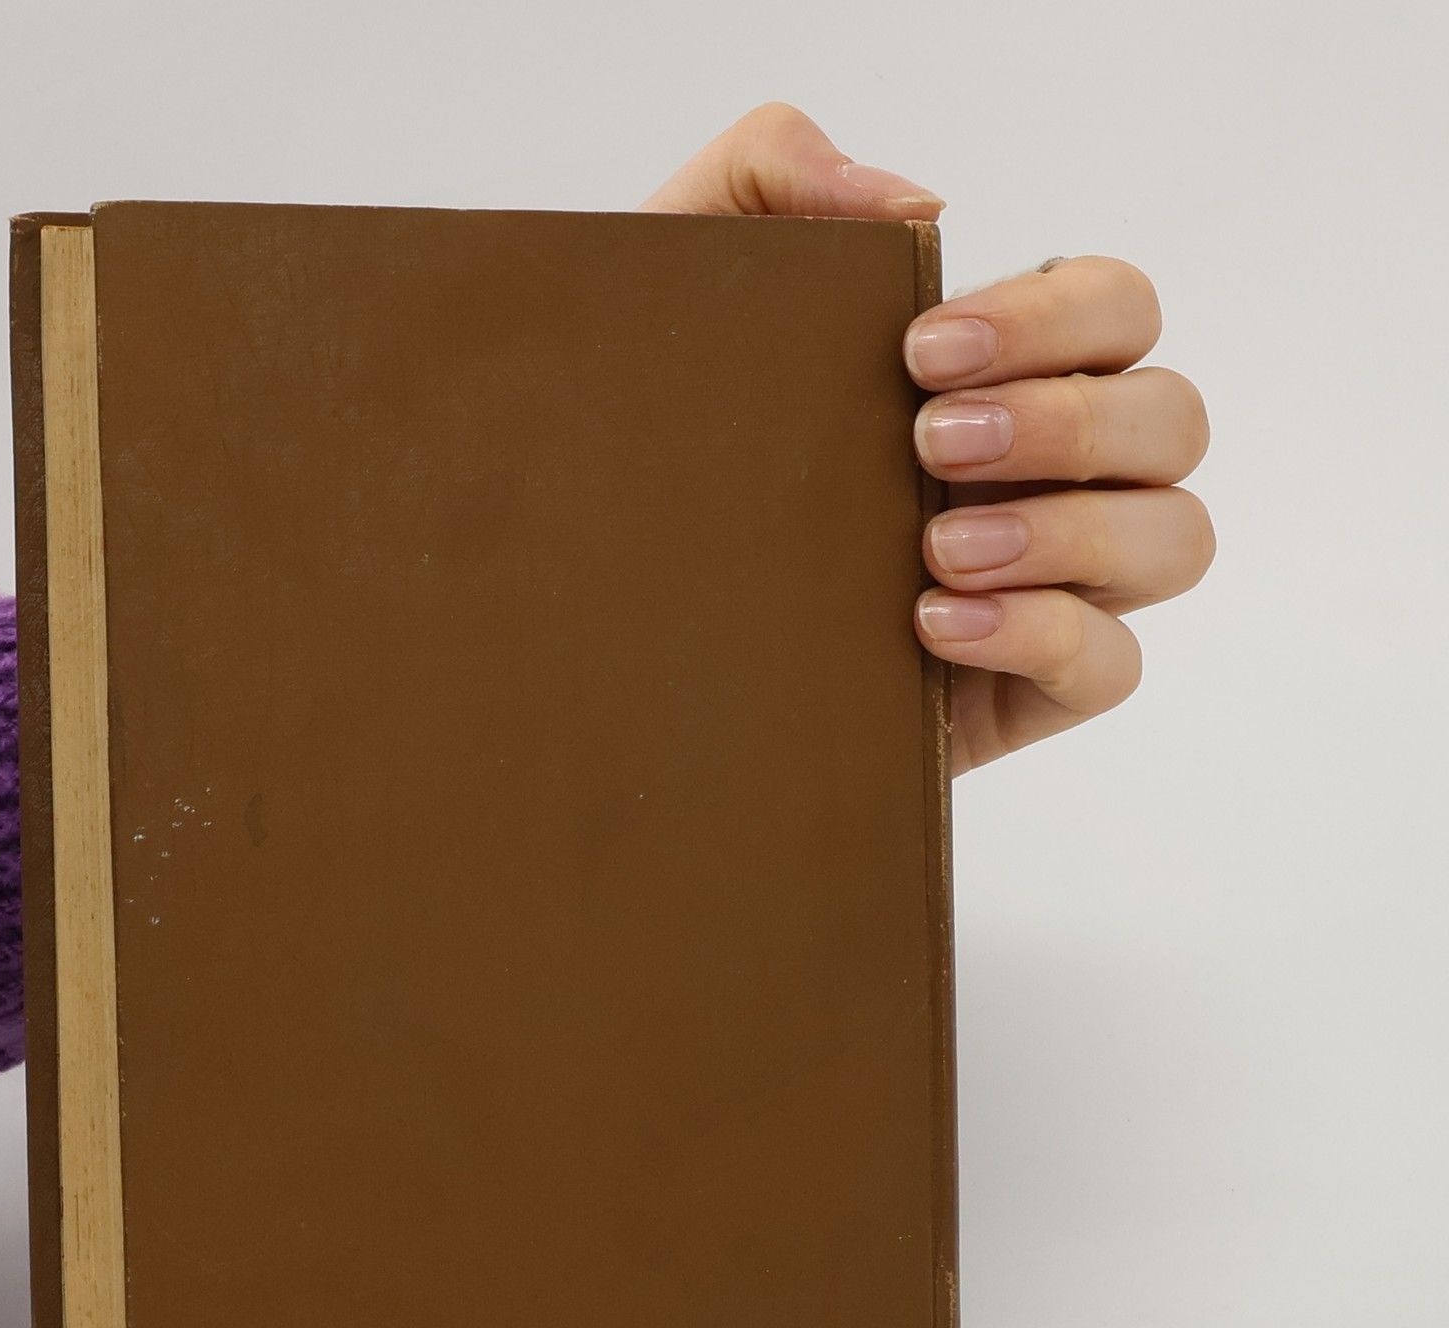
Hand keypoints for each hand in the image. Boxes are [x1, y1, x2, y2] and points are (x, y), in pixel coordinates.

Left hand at [642, 103, 1213, 771]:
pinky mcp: (1026, 691)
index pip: (1116, 311)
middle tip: (928, 444)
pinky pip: (1112, 662)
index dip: (1057, 318)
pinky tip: (934, 625)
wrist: (613, 609)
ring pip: (1174, 539)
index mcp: (1002, 373)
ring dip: (1070, 533)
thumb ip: (768, 177)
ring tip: (935, 549)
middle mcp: (1051, 471)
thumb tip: (914, 203)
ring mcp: (1052, 583)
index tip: (924, 350)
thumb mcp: (679, 285)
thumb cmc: (666, 445)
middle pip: (1172, 421)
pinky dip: (1042, 634)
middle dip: (1067, 423)